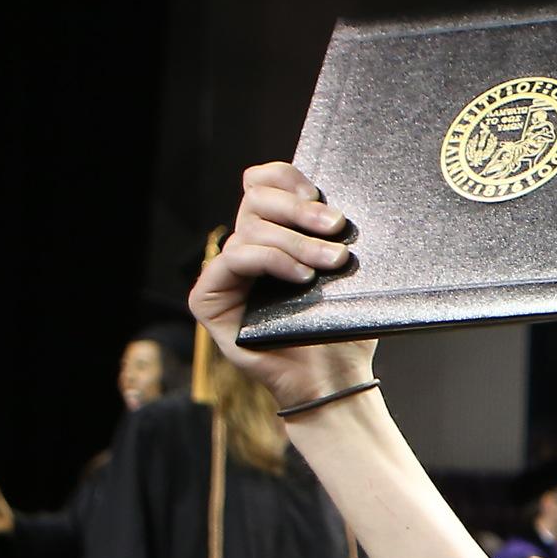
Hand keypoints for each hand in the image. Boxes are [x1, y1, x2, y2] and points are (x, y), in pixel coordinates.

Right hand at [189, 163, 374, 406]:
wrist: (335, 379)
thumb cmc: (342, 330)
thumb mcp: (346, 274)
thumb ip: (332, 235)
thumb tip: (340, 202)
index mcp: (274, 234)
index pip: (261, 183)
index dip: (285, 178)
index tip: (319, 194)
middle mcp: (246, 248)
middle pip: (255, 199)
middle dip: (299, 210)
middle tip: (336, 227)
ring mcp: (227, 273)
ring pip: (250, 228)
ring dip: (297, 242)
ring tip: (332, 262)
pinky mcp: (210, 298)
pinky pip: (234, 258)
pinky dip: (270, 260)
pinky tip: (301, 276)